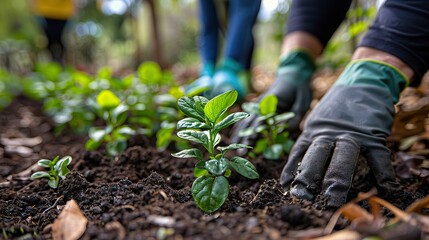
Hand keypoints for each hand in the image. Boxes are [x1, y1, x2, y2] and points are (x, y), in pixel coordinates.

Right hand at [231, 51, 314, 151]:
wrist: (293, 73)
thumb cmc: (300, 89)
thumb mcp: (302, 103)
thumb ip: (294, 119)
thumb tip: (284, 133)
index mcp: (270, 103)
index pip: (259, 121)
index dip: (253, 134)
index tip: (248, 146)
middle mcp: (260, 104)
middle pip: (248, 123)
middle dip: (242, 139)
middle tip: (239, 154)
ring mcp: (257, 104)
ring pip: (244, 121)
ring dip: (238, 134)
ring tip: (233, 148)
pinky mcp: (258, 106)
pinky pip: (246, 118)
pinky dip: (239, 127)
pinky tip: (235, 136)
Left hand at [280, 61, 405, 207]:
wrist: (362, 81)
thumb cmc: (336, 106)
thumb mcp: (316, 120)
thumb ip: (310, 140)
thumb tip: (298, 166)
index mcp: (312, 131)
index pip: (298, 154)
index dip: (292, 172)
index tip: (286, 189)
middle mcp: (328, 133)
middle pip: (316, 158)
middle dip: (309, 179)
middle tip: (303, 198)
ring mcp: (351, 134)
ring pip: (343, 158)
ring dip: (337, 179)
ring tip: (333, 200)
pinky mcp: (373, 134)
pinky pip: (378, 156)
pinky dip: (383, 173)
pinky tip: (385, 188)